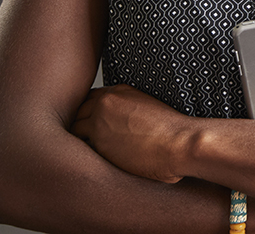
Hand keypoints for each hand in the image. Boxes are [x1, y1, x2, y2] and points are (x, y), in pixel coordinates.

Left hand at [71, 84, 193, 183]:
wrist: (181, 142)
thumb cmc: (174, 132)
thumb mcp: (150, 109)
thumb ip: (129, 112)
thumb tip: (121, 129)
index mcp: (121, 91)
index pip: (91, 99)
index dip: (91, 113)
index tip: (95, 126)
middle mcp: (107, 102)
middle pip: (78, 111)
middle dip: (80, 125)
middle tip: (86, 142)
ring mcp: (99, 121)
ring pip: (73, 129)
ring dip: (78, 140)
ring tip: (86, 154)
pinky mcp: (98, 143)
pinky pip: (78, 148)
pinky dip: (81, 155)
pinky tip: (91, 163)